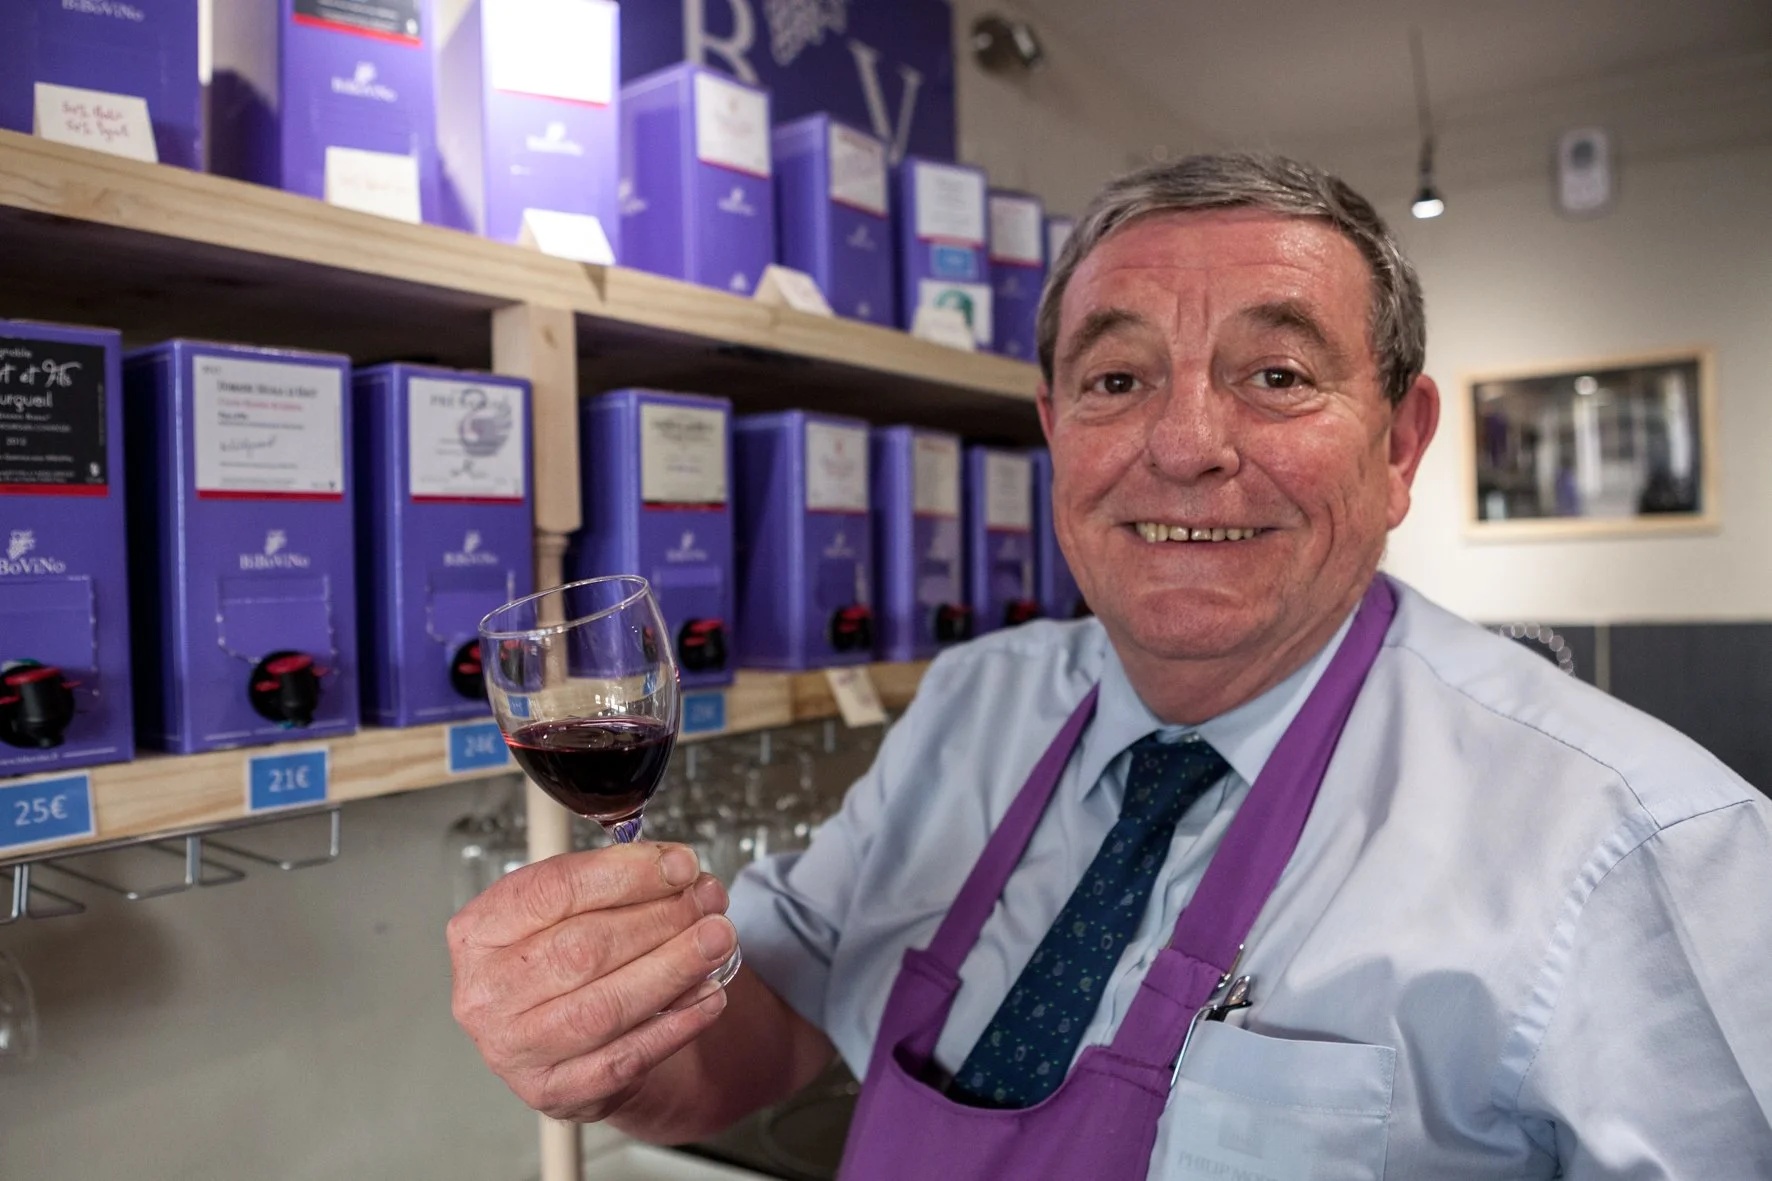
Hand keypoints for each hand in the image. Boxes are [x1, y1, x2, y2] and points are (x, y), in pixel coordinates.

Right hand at [447, 843, 736, 1121]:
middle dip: (659, 919)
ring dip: (674, 968)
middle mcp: (487, 994)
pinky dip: (676, 1023)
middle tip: (707, 901)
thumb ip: (613, 881)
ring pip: (605, 1007)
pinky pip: (626, 1057)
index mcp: (479, 932)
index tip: (680, 865)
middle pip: (583, 949)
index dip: (625, 874)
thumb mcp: (567, 907)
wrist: (558, 1039)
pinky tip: (707, 994)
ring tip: (717, 940)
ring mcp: (517, 1049)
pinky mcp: (556, 1090)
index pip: (552, 891)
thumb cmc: (559, 960)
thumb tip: (676, 868)